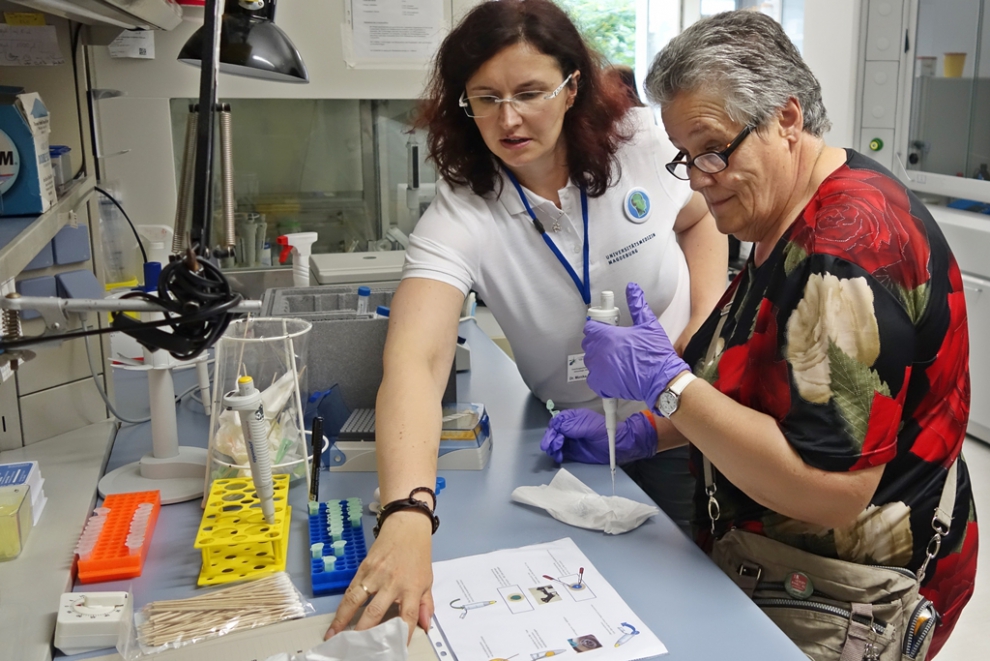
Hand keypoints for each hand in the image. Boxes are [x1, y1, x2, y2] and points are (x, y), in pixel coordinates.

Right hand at [325, 512, 433, 643]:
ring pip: (356, 601)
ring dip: (344, 620)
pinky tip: (336, 619)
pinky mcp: (363, 568)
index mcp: (411, 587)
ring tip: (335, 636)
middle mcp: (392, 582)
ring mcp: (375, 575)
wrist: (407, 527)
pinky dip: (342, 606)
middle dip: (364, 632)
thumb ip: (426, 605)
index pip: (407, 616)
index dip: (402, 634)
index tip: (395, 648)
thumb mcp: (427, 580)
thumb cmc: (418, 555)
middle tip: (357, 648)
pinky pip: (351, 590)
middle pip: (376, 611)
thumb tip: (426, 626)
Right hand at [541, 409, 657, 463]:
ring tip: (556, 452)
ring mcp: (570, 440)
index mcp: (573, 418)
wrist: (616, 446)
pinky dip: (556, 454)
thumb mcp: (587, 426)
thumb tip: (555, 426)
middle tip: (552, 446)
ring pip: (554, 442)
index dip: (553, 429)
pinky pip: (560, 452)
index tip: (554, 436)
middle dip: (550, 439)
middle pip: (553, 432)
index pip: (556, 422)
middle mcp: (569, 429)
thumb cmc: (603, 433)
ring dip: (552, 447)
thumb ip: (571, 426)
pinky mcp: (572, 451)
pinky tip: (558, 456)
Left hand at [582, 282, 689, 407]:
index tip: (606, 328)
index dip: (598, 326)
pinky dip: (600, 376)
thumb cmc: (655, 354)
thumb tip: (632, 289)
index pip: (590, 327)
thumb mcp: (648, 324)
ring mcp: (598, 370)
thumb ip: (637, 305)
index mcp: (607, 337)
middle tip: (614, 343)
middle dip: (598, 341)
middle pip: (589, 343)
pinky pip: (593, 378)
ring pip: (590, 360)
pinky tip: (613, 372)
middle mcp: (599, 353)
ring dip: (599, 358)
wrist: (662, 379)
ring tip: (616, 358)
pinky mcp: (601, 385)